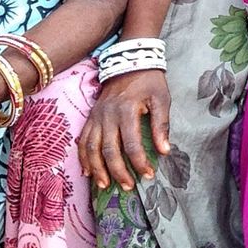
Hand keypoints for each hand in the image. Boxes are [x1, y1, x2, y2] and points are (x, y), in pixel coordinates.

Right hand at [78, 71, 171, 191]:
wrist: (130, 60)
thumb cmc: (149, 81)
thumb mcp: (162, 98)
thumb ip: (162, 125)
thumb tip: (165, 151)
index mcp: (127, 110)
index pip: (132, 143)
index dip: (140, 162)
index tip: (149, 174)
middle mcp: (108, 115)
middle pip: (109, 150)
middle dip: (118, 171)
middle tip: (128, 186)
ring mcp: (96, 116)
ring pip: (91, 148)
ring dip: (97, 169)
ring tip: (105, 185)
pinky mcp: (91, 116)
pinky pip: (82, 140)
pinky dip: (83, 157)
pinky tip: (87, 171)